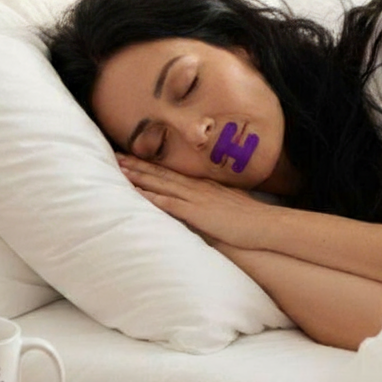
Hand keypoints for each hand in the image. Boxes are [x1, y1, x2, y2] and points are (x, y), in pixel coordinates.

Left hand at [117, 154, 273, 249]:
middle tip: (116, 156)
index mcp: (205, 186)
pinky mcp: (197, 213)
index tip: (134, 158)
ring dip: (140, 177)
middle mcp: (198, 187)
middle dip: (138, 165)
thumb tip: (207, 204)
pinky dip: (152, 197)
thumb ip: (215, 202)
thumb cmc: (251, 219)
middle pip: (162, 173)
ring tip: (119, 170)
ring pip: (162, 184)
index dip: (151, 165)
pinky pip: (170, 203)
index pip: (173, 172)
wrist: (265, 225)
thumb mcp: (231, 204)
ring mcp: (196, 198)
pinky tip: (137, 193)